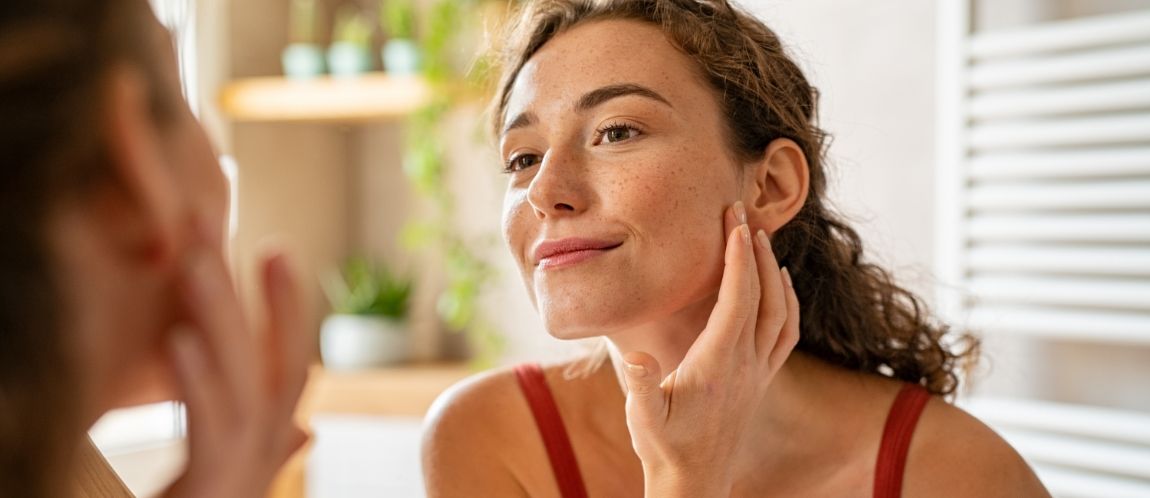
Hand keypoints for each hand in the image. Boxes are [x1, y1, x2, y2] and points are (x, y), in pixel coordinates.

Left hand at [163, 218, 312, 497]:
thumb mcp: (223, 483)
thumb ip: (261, 449)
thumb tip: (306, 427)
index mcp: (261, 450)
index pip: (287, 368)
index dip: (287, 308)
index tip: (275, 247)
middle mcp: (261, 459)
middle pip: (270, 365)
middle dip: (252, 293)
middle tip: (220, 224)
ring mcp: (242, 478)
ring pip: (242, 385)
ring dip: (220, 317)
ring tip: (196, 257)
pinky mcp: (214, 493)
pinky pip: (210, 431)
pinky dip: (197, 383)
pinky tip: (176, 339)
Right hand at [621, 201, 799, 497]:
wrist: (695, 482)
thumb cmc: (664, 446)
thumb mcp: (644, 418)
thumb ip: (642, 385)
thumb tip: (638, 356)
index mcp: (719, 363)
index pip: (737, 298)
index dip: (737, 256)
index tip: (733, 220)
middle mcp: (747, 364)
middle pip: (763, 295)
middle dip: (754, 250)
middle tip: (742, 213)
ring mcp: (759, 372)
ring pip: (782, 311)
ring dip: (774, 272)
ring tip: (760, 240)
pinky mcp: (761, 380)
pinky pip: (786, 332)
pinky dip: (788, 302)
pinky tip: (780, 286)